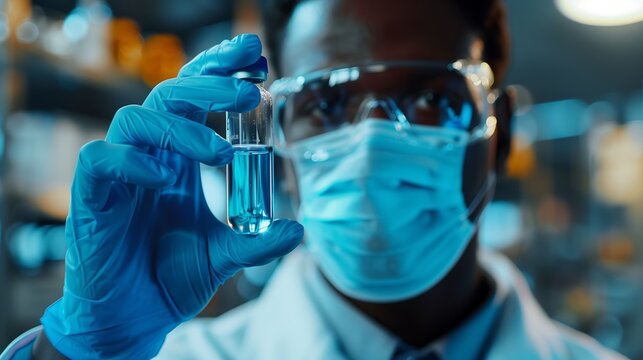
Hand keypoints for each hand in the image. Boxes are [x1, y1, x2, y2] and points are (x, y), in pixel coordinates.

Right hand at [40, 34, 303, 358]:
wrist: (135, 316)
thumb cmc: (172, 277)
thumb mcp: (225, 256)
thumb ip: (258, 242)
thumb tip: (300, 229)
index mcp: (180, 160)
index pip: (197, 99)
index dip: (222, 72)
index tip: (258, 61)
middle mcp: (151, 156)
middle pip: (171, 94)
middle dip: (211, 83)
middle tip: (251, 91)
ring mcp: (119, 173)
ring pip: (136, 118)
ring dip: (182, 129)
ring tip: (221, 155)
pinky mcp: (91, 195)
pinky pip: (101, 159)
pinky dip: (131, 161)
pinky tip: (162, 179)